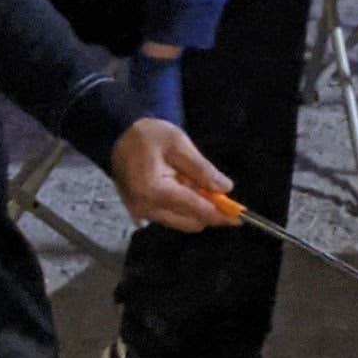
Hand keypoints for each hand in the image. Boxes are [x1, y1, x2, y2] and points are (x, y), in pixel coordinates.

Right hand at [110, 116, 238, 231]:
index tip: (240, 217)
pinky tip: (177, 186)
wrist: (117, 135)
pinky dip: (181, 207)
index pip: (197, 210)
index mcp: (155, 191)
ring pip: (181, 222)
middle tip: (211, 186)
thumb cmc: (148, 136)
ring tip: (188, 180)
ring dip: (193, 208)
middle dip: (207, 210)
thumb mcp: (178, 144)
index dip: (221, 214)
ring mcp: (141, 214)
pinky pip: (169, 217)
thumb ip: (202, 169)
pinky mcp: (140, 213)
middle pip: (191, 222)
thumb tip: (226, 189)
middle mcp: (147, 209)